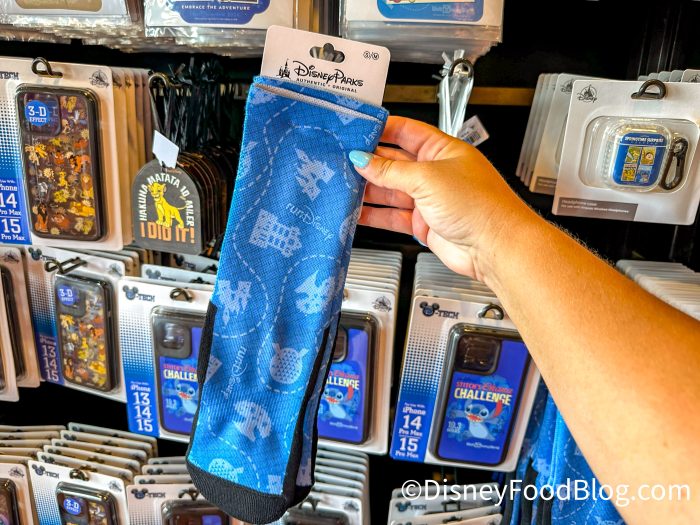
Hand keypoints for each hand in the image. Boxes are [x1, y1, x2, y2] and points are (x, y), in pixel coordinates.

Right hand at [349, 116, 535, 281]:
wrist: (495, 247)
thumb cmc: (480, 206)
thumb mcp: (428, 179)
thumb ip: (391, 171)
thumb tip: (365, 160)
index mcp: (442, 150)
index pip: (405, 131)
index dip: (380, 130)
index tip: (356, 132)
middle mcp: (435, 172)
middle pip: (394, 162)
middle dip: (369, 163)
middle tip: (342, 162)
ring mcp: (429, 199)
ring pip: (390, 191)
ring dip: (368, 191)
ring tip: (344, 187)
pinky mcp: (424, 223)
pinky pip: (393, 216)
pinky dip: (374, 215)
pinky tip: (357, 212)